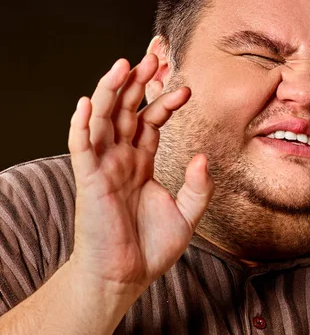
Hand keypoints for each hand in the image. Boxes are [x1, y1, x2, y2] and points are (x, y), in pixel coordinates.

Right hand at [68, 54, 212, 295]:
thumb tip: (202, 157)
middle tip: (153, 57)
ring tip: (124, 65)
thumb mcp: (187, 215)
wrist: (127, 277)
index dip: (165, 102)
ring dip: (111, 91)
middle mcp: (121, 159)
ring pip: (104, 120)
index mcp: (141, 163)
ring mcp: (104, 167)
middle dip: (138, 83)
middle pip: (126, 111)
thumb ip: (198, 187)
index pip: (150, 122)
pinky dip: (83, 124)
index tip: (185, 88)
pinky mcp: (90, 180)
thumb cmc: (151, 248)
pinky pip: (82, 146)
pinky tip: (90, 102)